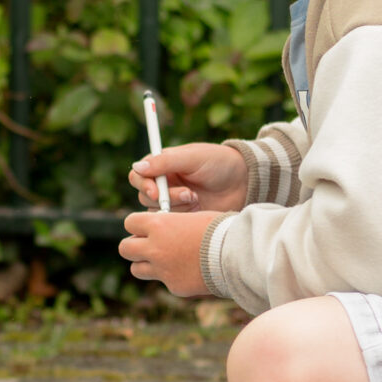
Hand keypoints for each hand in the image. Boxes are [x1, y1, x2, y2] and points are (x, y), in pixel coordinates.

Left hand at [119, 210, 218, 296]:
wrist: (236, 254)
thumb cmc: (219, 229)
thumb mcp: (192, 218)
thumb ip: (171, 224)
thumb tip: (162, 227)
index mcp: (158, 225)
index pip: (130, 223)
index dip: (137, 225)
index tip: (146, 227)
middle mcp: (155, 248)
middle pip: (125, 248)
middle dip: (133, 247)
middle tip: (147, 246)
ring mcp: (162, 269)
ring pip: (136, 269)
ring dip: (145, 264)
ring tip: (163, 260)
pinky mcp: (174, 286)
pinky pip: (165, 282)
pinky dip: (173, 277)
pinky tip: (190, 271)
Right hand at [128, 142, 247, 212]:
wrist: (245, 182)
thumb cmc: (219, 163)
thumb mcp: (192, 157)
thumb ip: (165, 161)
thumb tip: (136, 167)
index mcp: (163, 166)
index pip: (138, 176)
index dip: (143, 185)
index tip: (156, 192)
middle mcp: (165, 184)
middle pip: (145, 197)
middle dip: (165, 198)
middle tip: (188, 194)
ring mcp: (174, 203)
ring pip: (157, 212)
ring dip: (176, 207)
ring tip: (197, 198)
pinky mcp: (184, 218)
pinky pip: (171, 224)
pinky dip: (182, 218)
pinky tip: (199, 210)